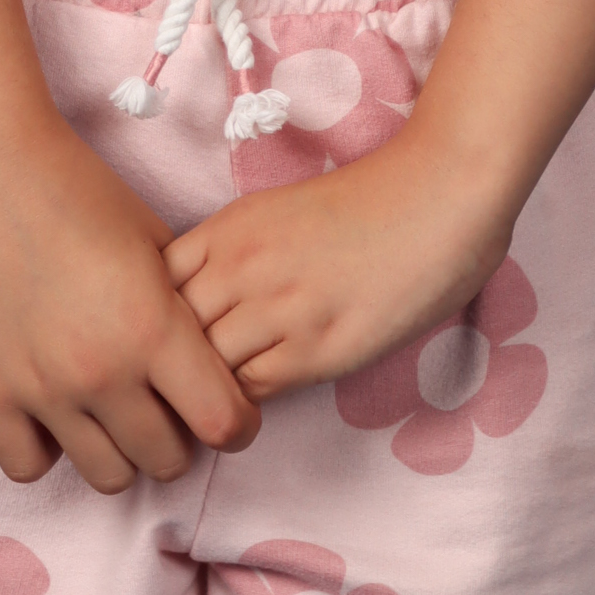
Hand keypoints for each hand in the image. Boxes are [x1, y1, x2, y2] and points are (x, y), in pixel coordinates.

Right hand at [0, 119, 261, 490]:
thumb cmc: (76, 187)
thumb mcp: (153, 238)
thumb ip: (182, 306)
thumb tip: (206, 356)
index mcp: (152, 327)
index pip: (222, 423)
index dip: (236, 421)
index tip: (229, 407)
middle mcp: (101, 371)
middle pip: (167, 460)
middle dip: (179, 435)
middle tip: (167, 403)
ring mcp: (42, 389)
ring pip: (108, 476)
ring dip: (122, 449)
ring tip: (114, 411)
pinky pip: (29, 466)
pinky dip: (49, 448)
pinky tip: (56, 410)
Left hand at [163, 125, 513, 400]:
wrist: (439, 192)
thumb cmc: (370, 199)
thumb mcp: (281, 210)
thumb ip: (238, 249)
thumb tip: (206, 299)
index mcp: (232, 225)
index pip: (155, 284)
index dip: (155, 317)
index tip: (168, 337)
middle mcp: (243, 264)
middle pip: (168, 331)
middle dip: (167, 362)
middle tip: (179, 384)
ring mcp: (277, 308)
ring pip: (202, 368)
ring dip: (202, 389)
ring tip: (209, 401)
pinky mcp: (315, 349)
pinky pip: (249, 391)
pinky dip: (242, 402)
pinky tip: (255, 397)